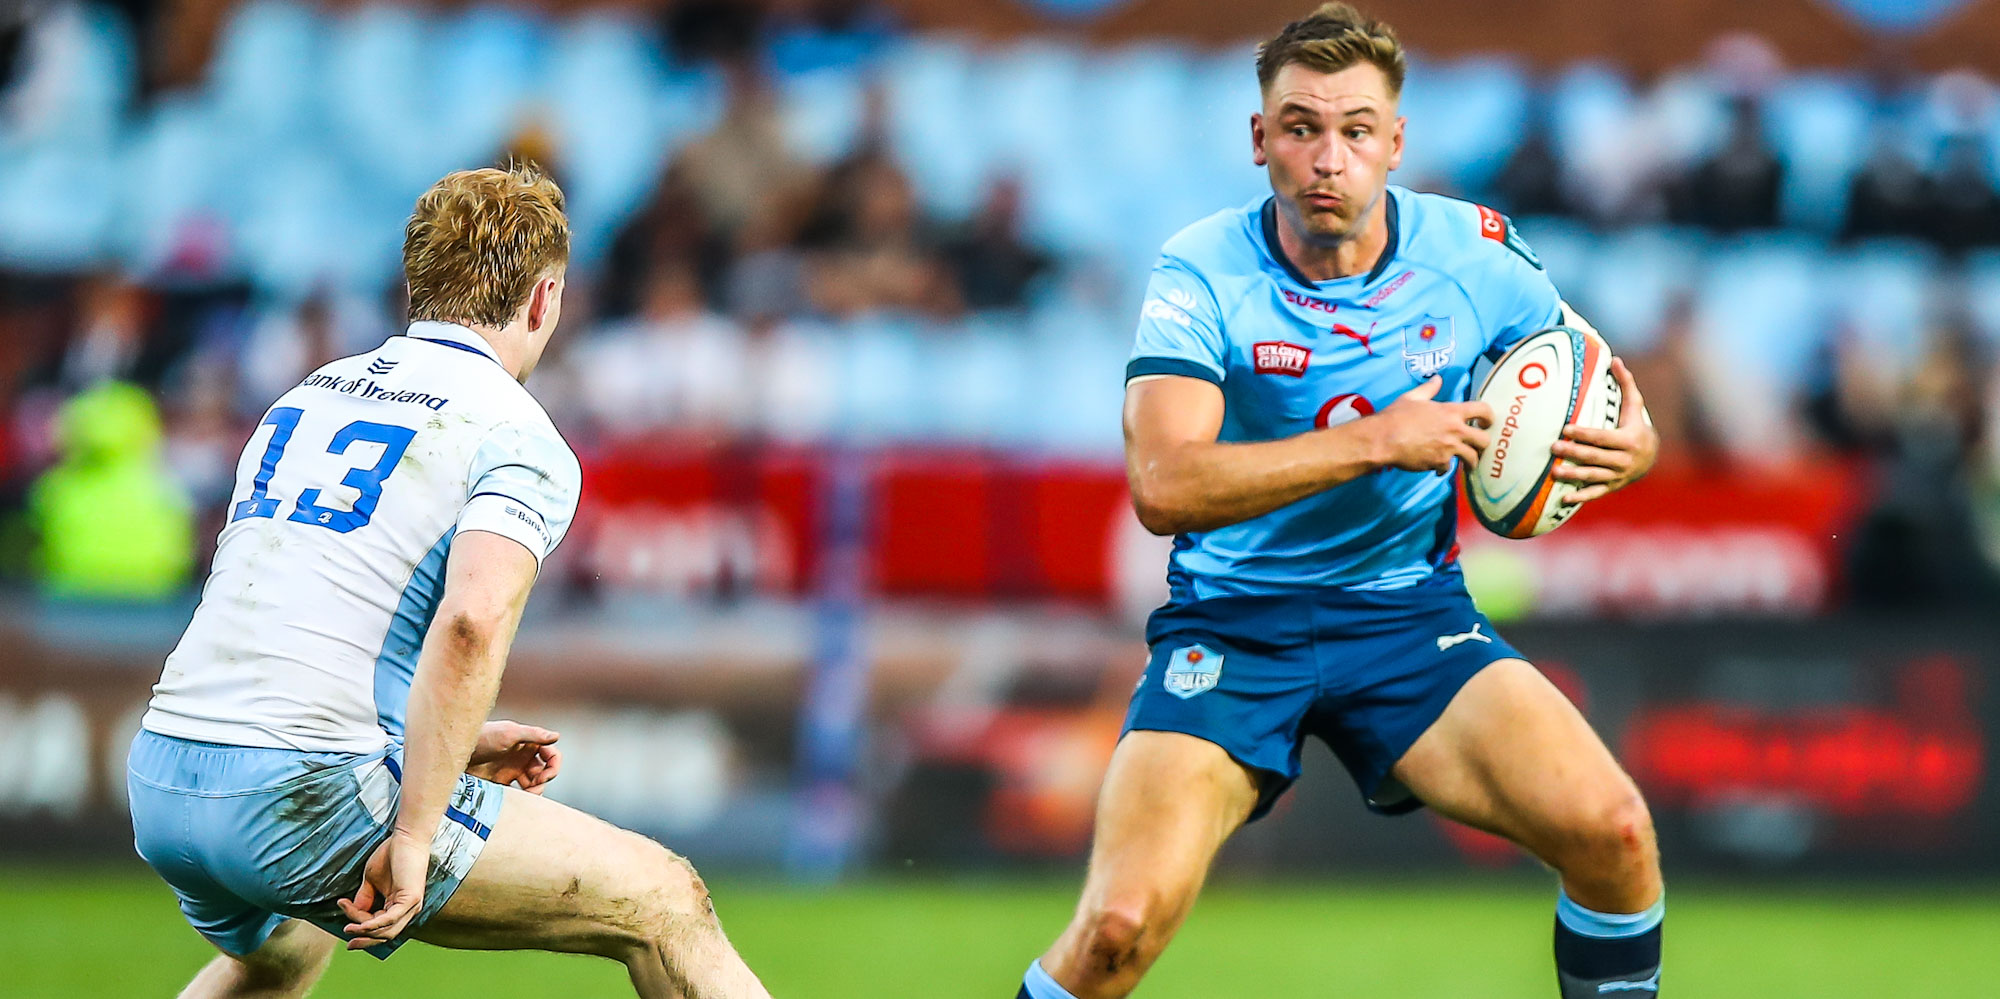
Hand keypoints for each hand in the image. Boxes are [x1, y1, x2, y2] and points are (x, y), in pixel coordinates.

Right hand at [338, 829, 427, 949]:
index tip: (341, 906)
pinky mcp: (411, 899)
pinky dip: (375, 925)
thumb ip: (364, 898)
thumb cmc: (390, 855)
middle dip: (364, 940)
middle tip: (348, 943)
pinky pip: (391, 919)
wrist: (405, 838)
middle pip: (384, 934)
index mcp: (398, 907)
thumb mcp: (371, 881)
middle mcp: (407, 910)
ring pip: (387, 930)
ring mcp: (411, 906)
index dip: (358, 920)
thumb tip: (353, 915)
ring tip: (348, 928)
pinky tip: (361, 926)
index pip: (377, 925)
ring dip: (365, 932)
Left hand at [466, 720, 560, 792]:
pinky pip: (517, 793)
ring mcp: (512, 771)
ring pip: (533, 785)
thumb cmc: (482, 737)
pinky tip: (513, 801)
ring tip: (524, 798)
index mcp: (529, 744)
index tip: (544, 777)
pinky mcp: (501, 783)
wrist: (455, 751)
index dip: (554, 766)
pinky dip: (520, 798)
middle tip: (531, 790)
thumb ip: (533, 734)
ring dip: (533, 792)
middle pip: (545, 773)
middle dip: (542, 782)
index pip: (552, 755)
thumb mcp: (509, 733)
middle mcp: (523, 757)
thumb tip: (556, 736)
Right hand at [1364, 377, 1493, 473]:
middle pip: (1484, 440)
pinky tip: (1438, 467)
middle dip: (1483, 444)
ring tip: (1467, 464)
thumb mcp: (1413, 398)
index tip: (1486, 422)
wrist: (1384, 439)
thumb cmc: (1396, 416)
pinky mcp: (1439, 463)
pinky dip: (1444, 468)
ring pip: (1472, 459)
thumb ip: (1429, 389)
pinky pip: (1449, 469)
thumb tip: (1437, 379)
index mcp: (1452, 412)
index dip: (1489, 417)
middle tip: (1478, 446)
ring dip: (1470, 462)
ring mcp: (1449, 448)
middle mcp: (1455, 430)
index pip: (1483, 411)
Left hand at [1552, 357, 1656, 503]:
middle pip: (1595, 457)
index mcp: (1628, 439)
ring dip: (1573, 475)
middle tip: (1552, 447)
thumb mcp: (1634, 406)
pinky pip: (1595, 493)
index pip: (1602, 437)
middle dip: (1573, 453)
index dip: (1584, 434)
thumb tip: (1615, 359)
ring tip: (1553, 472)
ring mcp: (1618, 476)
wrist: (1651, 456)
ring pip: (1593, 476)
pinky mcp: (1612, 487)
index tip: (1566, 429)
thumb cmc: (1636, 425)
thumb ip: (1625, 383)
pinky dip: (1580, 496)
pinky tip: (1563, 498)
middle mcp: (1624, 460)